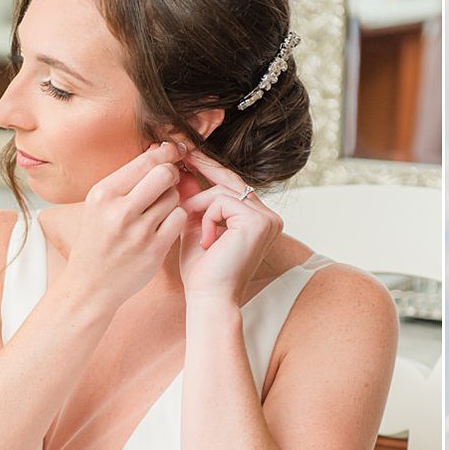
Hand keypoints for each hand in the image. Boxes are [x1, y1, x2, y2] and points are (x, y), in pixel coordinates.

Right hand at [59, 142, 186, 310]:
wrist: (90, 285)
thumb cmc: (98, 240)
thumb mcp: (100, 205)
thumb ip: (129, 180)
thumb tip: (162, 150)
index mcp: (102, 193)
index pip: (145, 161)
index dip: (166, 153)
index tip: (174, 152)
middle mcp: (119, 211)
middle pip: (165, 174)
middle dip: (172, 174)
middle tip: (169, 181)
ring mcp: (138, 231)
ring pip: (174, 197)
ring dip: (172, 200)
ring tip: (158, 210)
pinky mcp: (155, 249)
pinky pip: (180, 218)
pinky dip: (176, 219)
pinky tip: (164, 225)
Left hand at [175, 148, 282, 303]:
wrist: (209, 298)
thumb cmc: (202, 270)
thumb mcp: (195, 226)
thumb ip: (194, 199)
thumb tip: (184, 169)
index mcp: (258, 218)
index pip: (232, 185)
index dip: (207, 169)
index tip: (186, 156)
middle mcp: (268, 216)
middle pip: (230, 181)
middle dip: (202, 167)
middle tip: (179, 151)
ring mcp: (267, 218)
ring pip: (223, 190)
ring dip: (199, 206)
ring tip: (191, 228)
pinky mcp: (258, 222)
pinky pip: (223, 201)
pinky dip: (207, 217)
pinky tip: (206, 240)